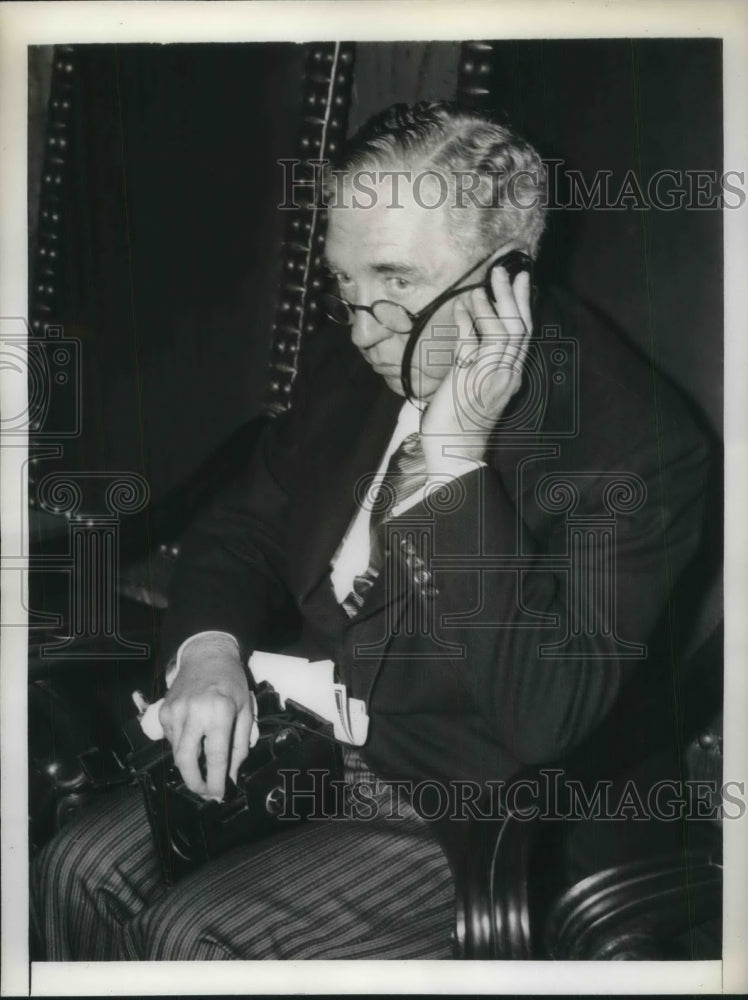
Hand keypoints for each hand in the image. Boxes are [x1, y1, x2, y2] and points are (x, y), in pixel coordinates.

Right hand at [158, 636, 252, 798]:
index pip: (216, 756)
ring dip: (188, 766)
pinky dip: (181, 747)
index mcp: (220, 711)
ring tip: (201, 770)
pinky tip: (193, 742)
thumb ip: (239, 745)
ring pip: (176, 752)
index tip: (219, 794)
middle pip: (186, 759)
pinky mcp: (164, 711)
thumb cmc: (231, 682)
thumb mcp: (246, 711)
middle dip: (194, 782)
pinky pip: (171, 739)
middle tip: (204, 792)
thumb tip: (231, 775)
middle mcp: (194, 712)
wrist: (207, 656)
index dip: (216, 780)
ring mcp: (175, 711)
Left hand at [420, 262, 532, 467]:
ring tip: (480, 288)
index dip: (523, 305)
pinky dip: (468, 322)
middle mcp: (506, 375)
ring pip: (503, 331)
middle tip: (505, 271)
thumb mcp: (475, 387)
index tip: (521, 281)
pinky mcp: (469, 378)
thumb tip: (472, 330)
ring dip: (491, 306)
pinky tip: (461, 308)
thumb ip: (478, 361)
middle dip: (513, 296)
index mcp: (511, 377)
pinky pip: (473, 342)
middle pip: (519, 327)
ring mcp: (489, 376)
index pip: (524, 334)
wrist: (453, 452)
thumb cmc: (460, 423)